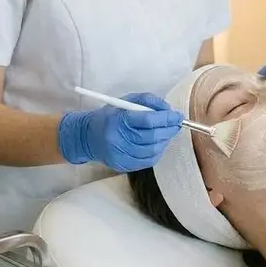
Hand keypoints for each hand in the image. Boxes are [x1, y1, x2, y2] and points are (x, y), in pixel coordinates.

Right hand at [58, 93, 183, 171]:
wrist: (88, 136)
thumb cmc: (111, 116)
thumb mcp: (126, 101)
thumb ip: (148, 100)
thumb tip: (168, 109)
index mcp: (118, 120)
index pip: (148, 120)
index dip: (166, 118)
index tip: (177, 115)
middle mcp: (118, 139)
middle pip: (152, 137)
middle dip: (169, 130)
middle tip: (176, 124)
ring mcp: (120, 155)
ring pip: (152, 150)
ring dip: (164, 141)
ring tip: (166, 132)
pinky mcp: (123, 165)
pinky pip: (148, 160)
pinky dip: (157, 151)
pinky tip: (157, 143)